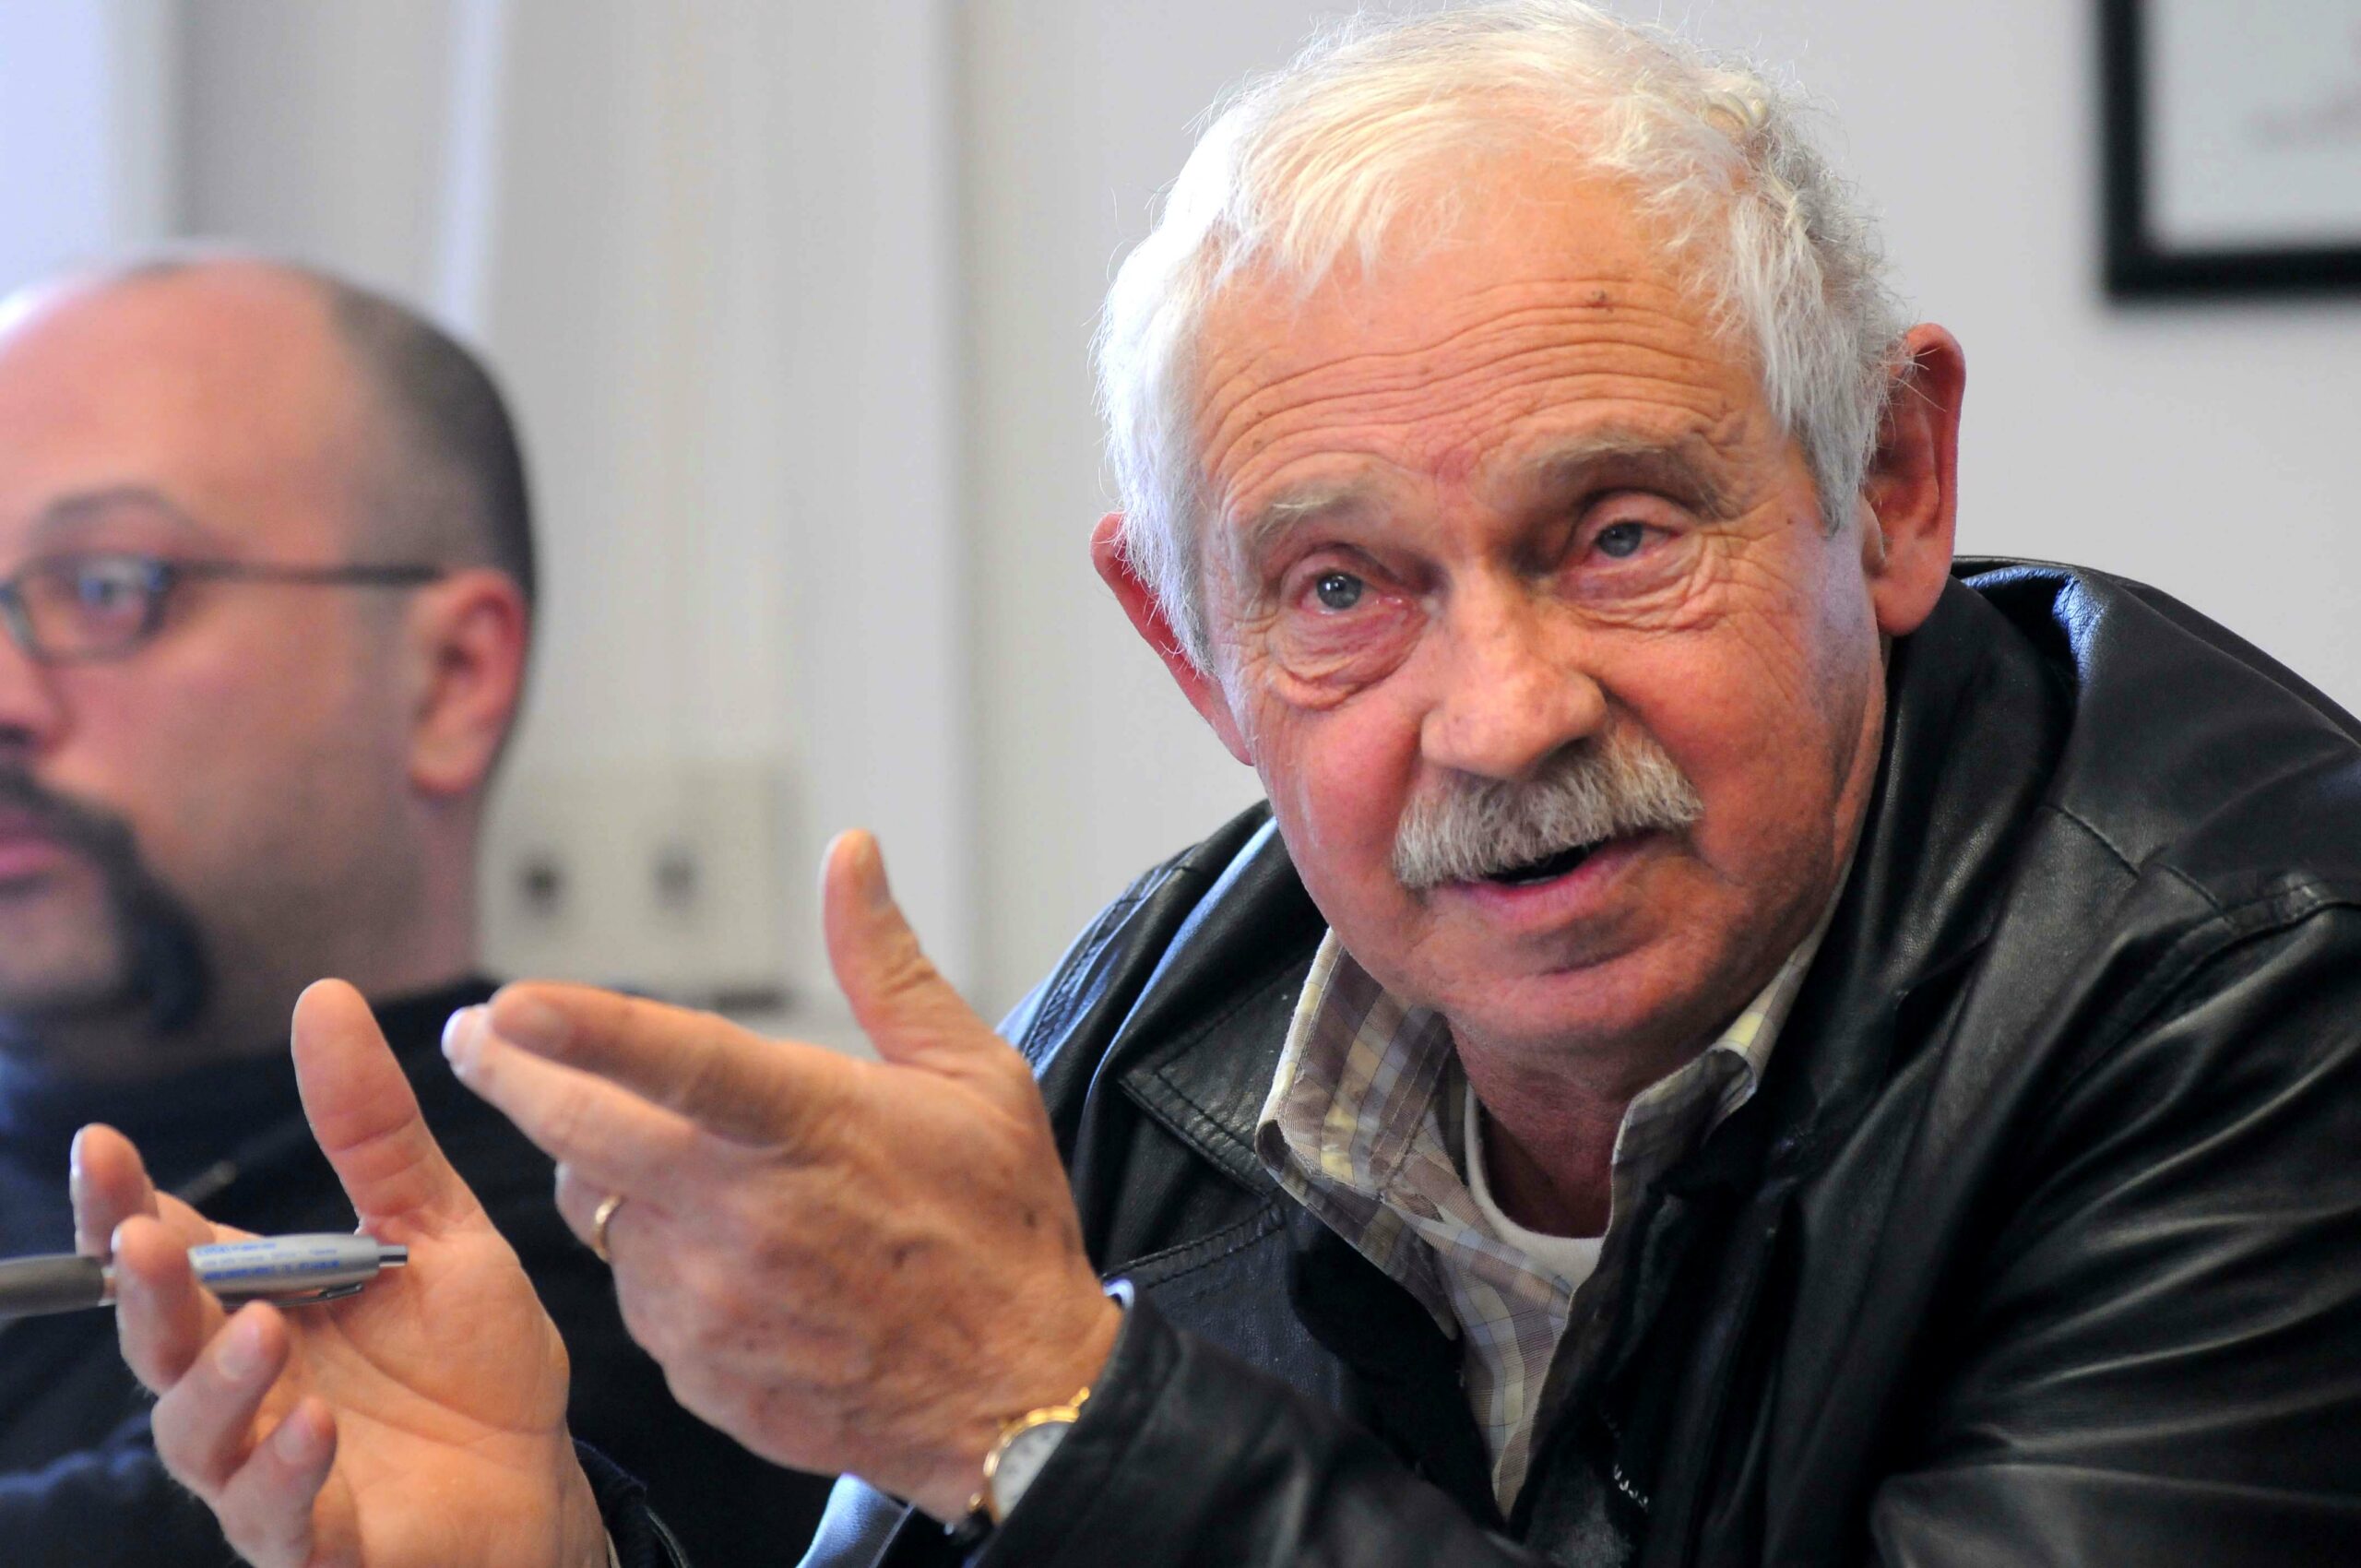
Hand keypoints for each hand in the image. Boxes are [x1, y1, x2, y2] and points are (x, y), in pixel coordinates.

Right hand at [77, 980, 609, 1567]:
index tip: (104, 1146)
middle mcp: (244, 1385)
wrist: (540, 1480)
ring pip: (200, 1434)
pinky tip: (314, 1425)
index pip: (171, 1247)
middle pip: (161, 1340)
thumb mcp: (433, 1227)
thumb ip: (372, 1128)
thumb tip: (321, 997)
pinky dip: (286, 1471)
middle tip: (142, 1237)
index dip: (126, 1204)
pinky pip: (276, 1515)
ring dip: (217, 1381)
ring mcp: (268, 1467)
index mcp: (261, 1301)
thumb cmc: (474, 1361)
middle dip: (144, 1289)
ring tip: (257, 1328)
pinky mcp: (316, 1540)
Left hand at [443, 830, 1122, 1520]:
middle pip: (583, 1135)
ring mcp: (711, 1302)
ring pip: (602, 1213)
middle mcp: (745, 1216)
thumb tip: (849, 854)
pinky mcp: (695, 1369)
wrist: (1015, 1398)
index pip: (684, 1062)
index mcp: (814, 1128)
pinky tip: (727, 1256)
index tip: (511, 1003)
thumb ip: (887, 964)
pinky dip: (658, 1259)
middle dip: (509, 1076)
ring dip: (610, 1175)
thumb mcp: (975, 1076)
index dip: (587, 1030)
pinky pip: (636, 1292)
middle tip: (475, 1036)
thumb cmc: (999, 1226)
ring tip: (680, 1163)